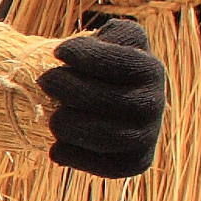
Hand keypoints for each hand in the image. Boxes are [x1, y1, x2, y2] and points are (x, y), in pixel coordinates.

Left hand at [39, 17, 166, 177]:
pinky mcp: (135, 162)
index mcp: (150, 69)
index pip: (123, 63)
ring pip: (108, 137)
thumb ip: (113, 34)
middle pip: (111, 100)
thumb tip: (105, 42)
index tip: (58, 51)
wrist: (109, 105)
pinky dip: (76, 157)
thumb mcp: (112, 40)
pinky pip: (108, 167)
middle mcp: (154, 103)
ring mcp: (147, 135)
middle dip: (70, 89)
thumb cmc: (103, 66)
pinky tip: (56, 146)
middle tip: (45, 81)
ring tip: (52, 118)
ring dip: (70, 126)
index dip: (88, 57)